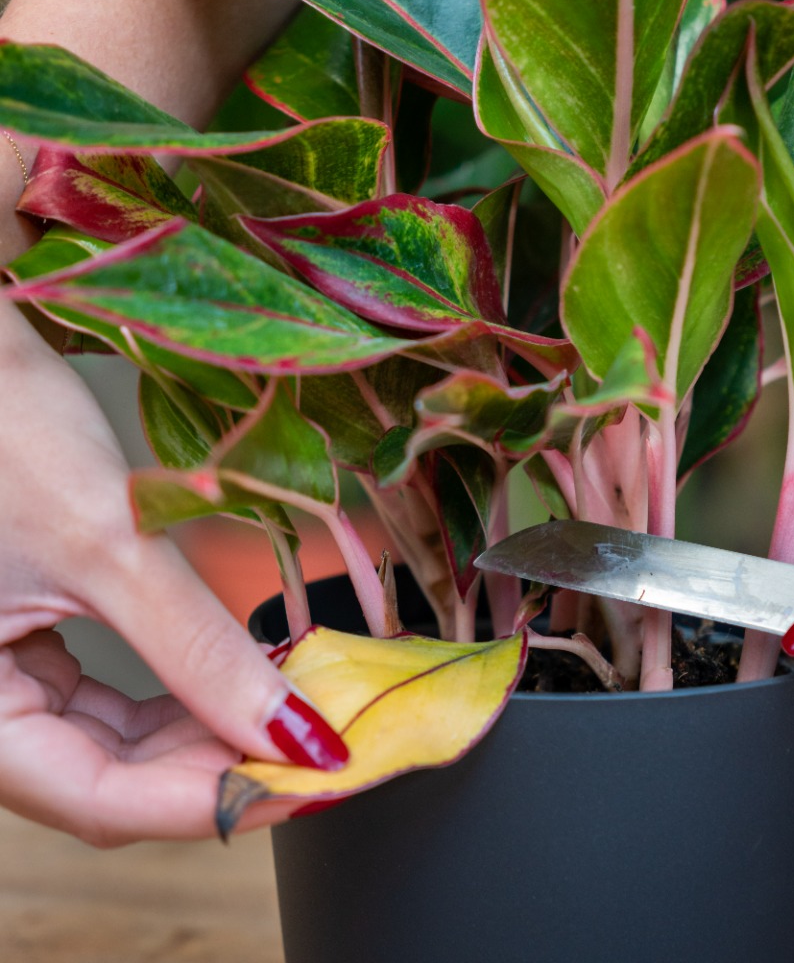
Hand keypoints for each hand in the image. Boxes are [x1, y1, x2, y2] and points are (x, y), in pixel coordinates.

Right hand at [0, 301, 345, 844]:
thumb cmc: (2, 430)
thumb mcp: (107, 545)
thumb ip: (196, 647)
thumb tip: (293, 734)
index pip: (100, 802)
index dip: (214, 801)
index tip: (314, 779)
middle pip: (113, 779)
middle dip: (222, 764)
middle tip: (322, 741)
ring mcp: (4, 674)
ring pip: (118, 742)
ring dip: (208, 729)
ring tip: (296, 705)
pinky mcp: (31, 637)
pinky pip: (112, 694)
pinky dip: (182, 687)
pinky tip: (244, 674)